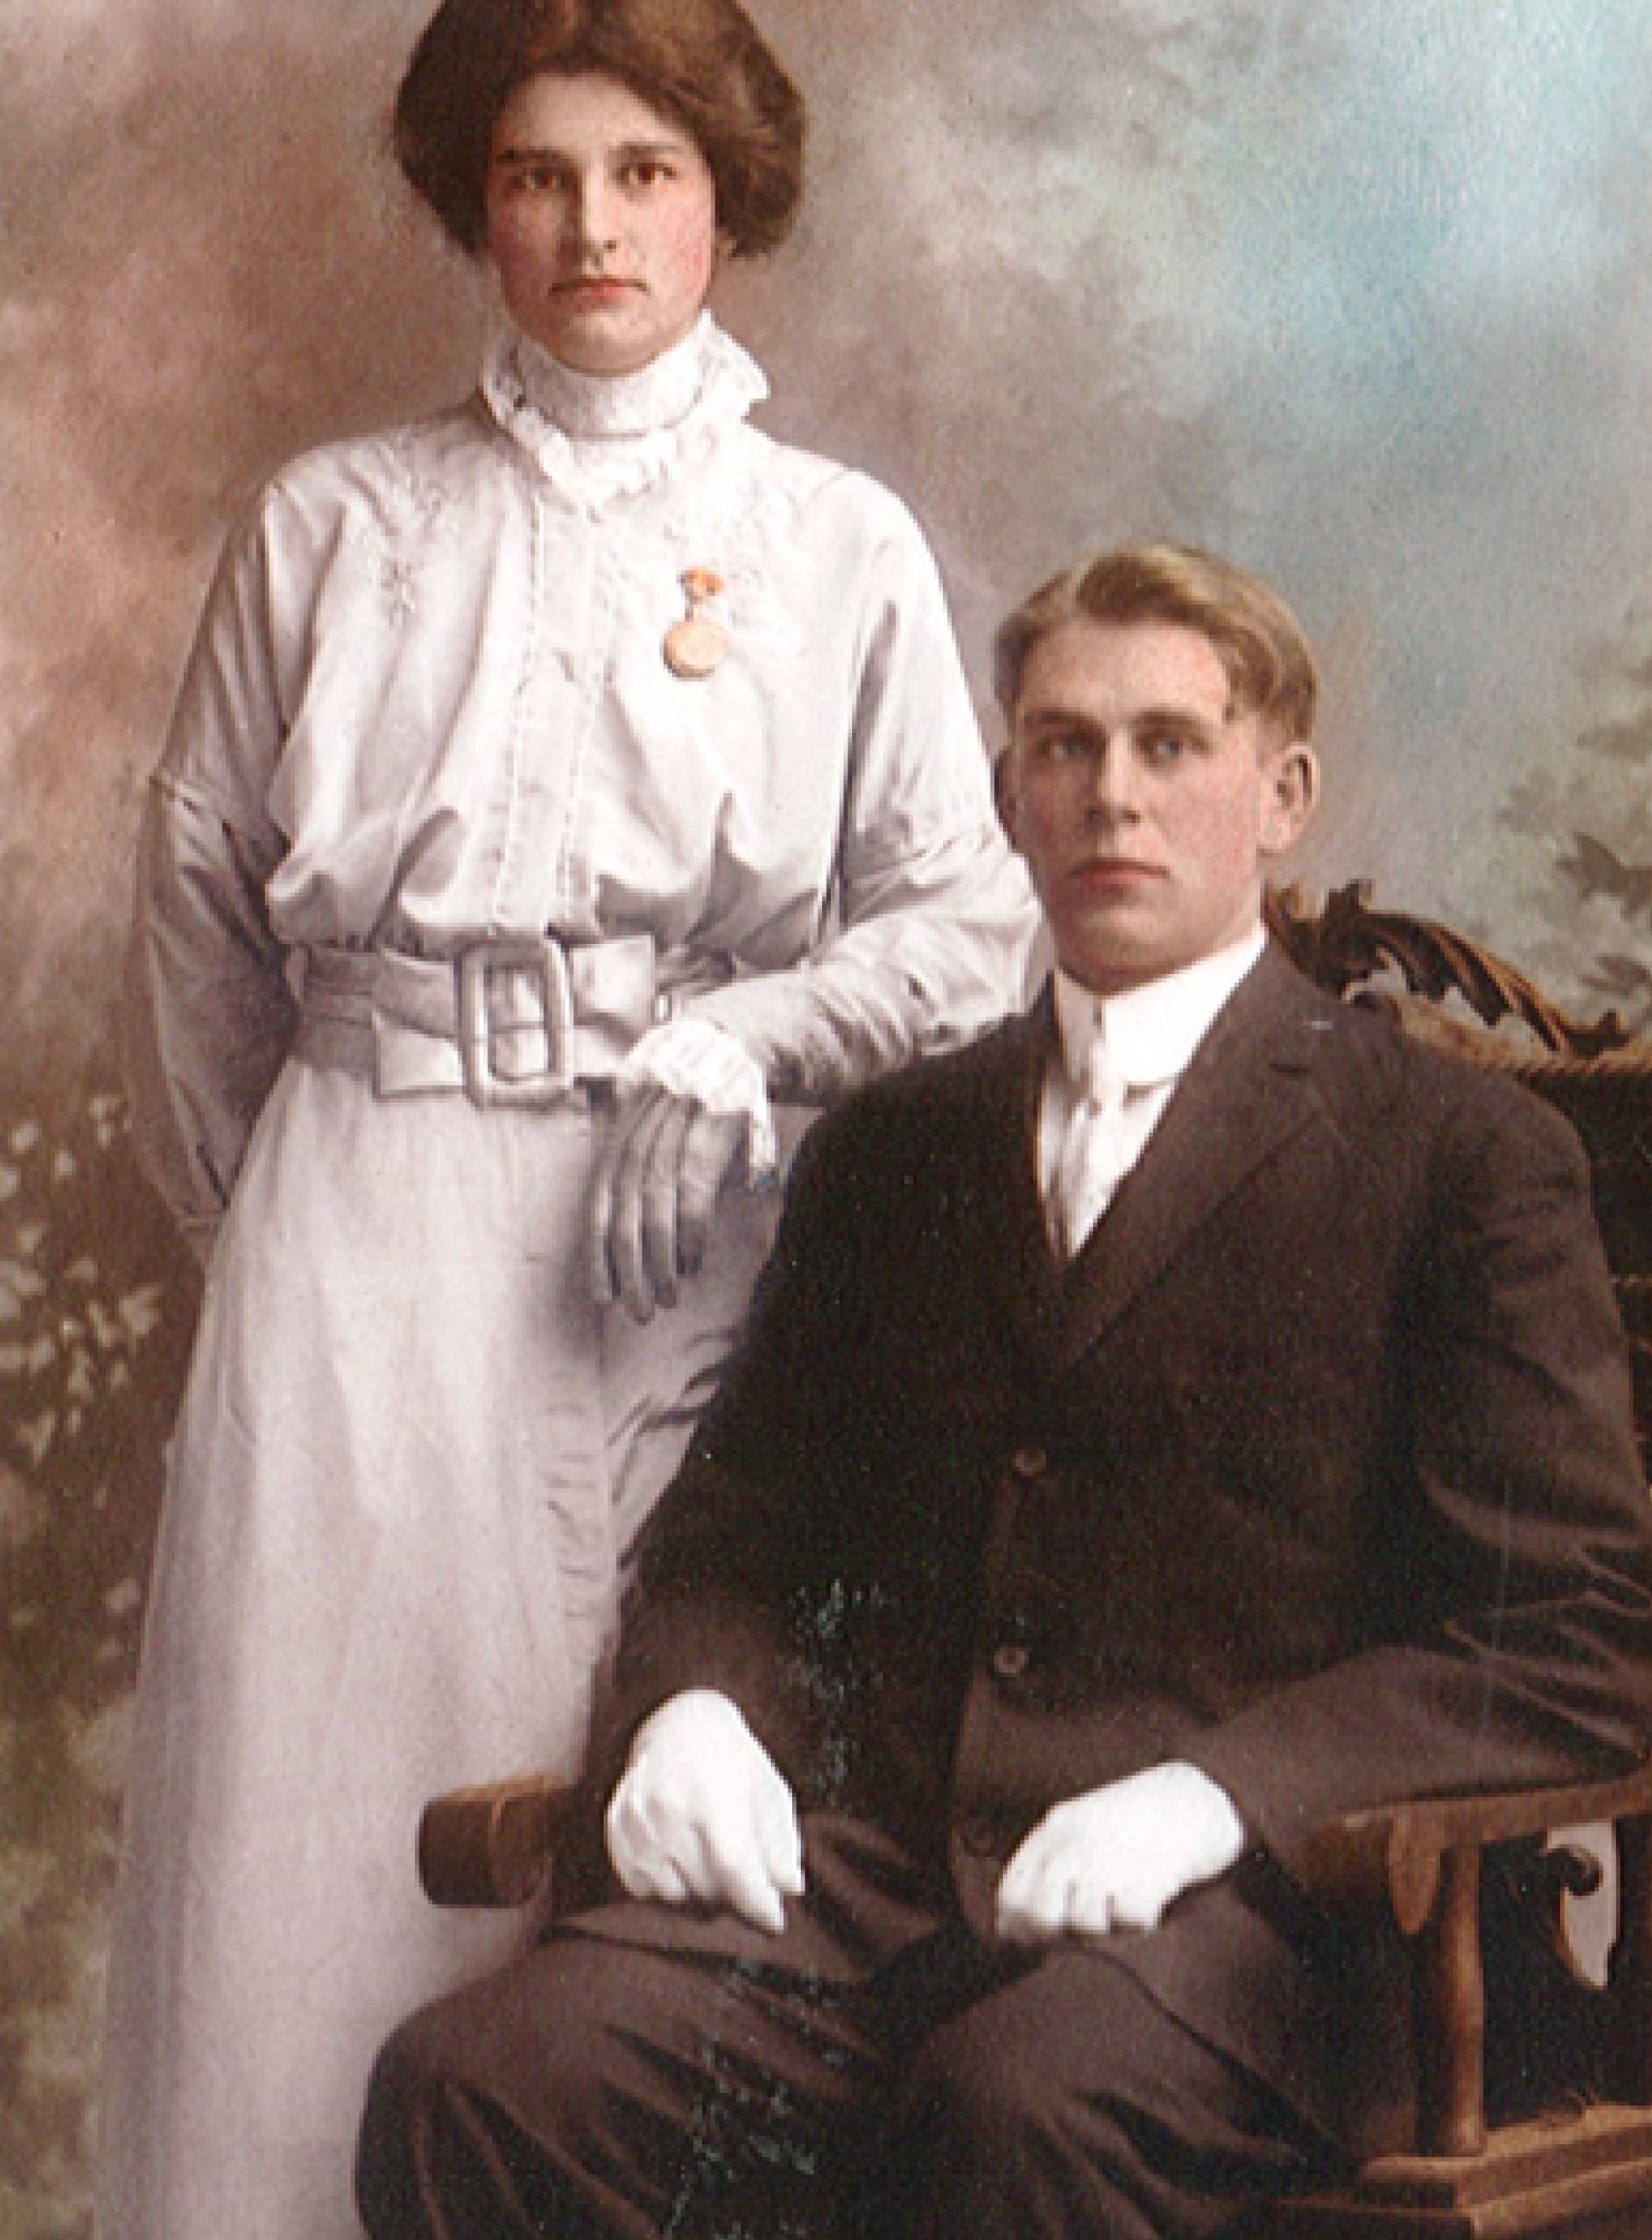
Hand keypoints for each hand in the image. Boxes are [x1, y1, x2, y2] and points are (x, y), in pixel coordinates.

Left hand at [589, 1087, 748, 1321]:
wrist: (729, 1046)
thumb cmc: (687, 1101)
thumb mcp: (648, 1128)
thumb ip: (634, 1175)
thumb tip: (625, 1242)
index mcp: (616, 1141)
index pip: (597, 1208)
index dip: (596, 1256)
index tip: (602, 1297)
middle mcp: (636, 1138)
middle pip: (623, 1218)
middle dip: (629, 1272)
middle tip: (640, 1312)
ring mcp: (670, 1135)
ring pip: (654, 1212)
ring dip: (660, 1263)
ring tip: (668, 1298)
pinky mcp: (707, 1134)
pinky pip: (692, 1197)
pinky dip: (691, 1236)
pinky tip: (693, 1264)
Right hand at [605, 1690, 804, 1935]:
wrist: (681, 1722)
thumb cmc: (733, 1760)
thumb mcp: (769, 1790)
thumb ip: (780, 1842)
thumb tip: (789, 1889)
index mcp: (712, 1795)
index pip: (735, 1868)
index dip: (757, 1903)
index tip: (775, 1921)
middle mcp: (668, 1809)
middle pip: (705, 1888)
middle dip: (732, 1896)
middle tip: (743, 1880)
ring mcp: (636, 1821)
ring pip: (673, 1895)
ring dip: (697, 1893)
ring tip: (711, 1865)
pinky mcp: (615, 1829)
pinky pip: (641, 1887)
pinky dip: (665, 1884)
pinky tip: (681, 1859)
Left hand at [994, 1761, 1245, 1946]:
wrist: (1200, 1794)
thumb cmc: (1139, 1819)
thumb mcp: (1080, 1829)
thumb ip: (1045, 1872)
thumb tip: (1007, 1929)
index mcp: (1054, 1830)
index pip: (1011, 1893)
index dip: (1019, 1926)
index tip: (1040, 1938)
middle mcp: (1075, 1842)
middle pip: (1040, 1915)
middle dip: (1060, 1936)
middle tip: (1087, 1931)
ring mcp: (1111, 1856)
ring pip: (1084, 1922)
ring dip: (1106, 1929)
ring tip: (1123, 1908)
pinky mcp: (1150, 1871)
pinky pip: (1131, 1920)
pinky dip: (1141, 1923)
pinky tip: (1150, 1904)